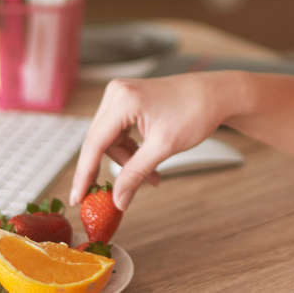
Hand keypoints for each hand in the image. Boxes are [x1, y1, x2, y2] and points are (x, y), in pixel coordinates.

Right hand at [69, 73, 228, 210]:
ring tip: (151, 178)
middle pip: (100, 142)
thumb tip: (117, 200)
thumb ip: (136, 174)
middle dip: (114, 169)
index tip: (77, 199)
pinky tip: (148, 163)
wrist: (216, 94)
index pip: (94, 144)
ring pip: (111, 140)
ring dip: (127, 161)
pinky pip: (120, 132)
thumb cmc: (195, 112)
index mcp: (122, 100)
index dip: (84, 175)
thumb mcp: (164, 147)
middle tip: (116, 196)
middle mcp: (116, 93)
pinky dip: (132, 150)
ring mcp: (121, 94)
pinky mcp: (128, 100)